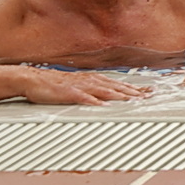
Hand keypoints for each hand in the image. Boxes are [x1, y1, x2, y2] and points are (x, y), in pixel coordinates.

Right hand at [17, 67, 150, 104]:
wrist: (35, 79)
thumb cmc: (57, 85)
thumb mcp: (79, 86)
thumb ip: (94, 91)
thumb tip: (109, 98)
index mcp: (94, 79)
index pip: (119, 84)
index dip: (135, 88)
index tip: (150, 92)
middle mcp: (91, 81)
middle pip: (116, 86)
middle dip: (133, 92)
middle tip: (148, 96)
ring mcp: (80, 86)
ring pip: (104, 90)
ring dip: (119, 95)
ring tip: (132, 100)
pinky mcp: (69, 93)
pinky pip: (83, 97)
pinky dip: (94, 101)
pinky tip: (103, 105)